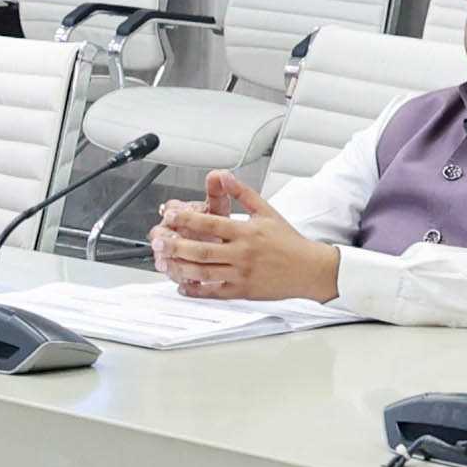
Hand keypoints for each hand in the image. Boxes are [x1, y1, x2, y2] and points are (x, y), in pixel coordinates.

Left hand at [151, 172, 338, 302]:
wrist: (309, 269)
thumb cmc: (288, 241)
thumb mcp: (267, 211)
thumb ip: (243, 193)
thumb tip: (223, 175)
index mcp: (246, 232)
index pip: (210, 223)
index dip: (185, 220)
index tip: (169, 216)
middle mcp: (242, 253)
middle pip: (201, 250)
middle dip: (175, 246)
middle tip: (157, 242)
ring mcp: (241, 274)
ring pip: (203, 272)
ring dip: (180, 268)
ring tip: (164, 262)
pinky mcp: (243, 291)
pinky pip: (214, 292)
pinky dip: (196, 290)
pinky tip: (183, 286)